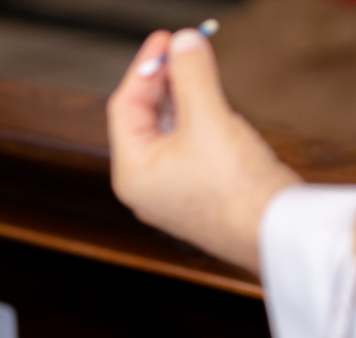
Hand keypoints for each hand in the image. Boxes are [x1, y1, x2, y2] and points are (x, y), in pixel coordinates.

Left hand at [108, 29, 300, 274]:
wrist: (273, 234)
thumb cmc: (234, 191)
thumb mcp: (208, 120)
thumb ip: (192, 77)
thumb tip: (182, 45)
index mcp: (131, 172)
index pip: (125, 108)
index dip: (145, 69)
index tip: (164, 41)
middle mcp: (144, 186)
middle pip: (143, 120)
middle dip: (163, 82)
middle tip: (182, 51)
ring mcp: (170, 193)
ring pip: (167, 134)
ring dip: (181, 100)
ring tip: (198, 71)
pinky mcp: (197, 195)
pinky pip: (187, 149)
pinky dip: (195, 122)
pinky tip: (212, 106)